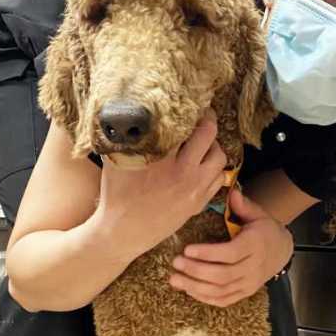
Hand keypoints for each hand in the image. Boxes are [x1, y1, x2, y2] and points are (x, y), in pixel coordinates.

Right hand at [91, 111, 226, 257]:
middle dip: (206, 121)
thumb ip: (126, 137)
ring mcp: (194, 190)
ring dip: (213, 146)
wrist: (122, 232)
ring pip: (219, 158)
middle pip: (209, 135)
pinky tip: (202, 164)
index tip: (189, 103)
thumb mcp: (116, 160)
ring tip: (202, 142)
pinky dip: (214, 168)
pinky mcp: (198, 204)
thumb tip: (126, 110)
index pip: (187, 125)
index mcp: (164, 160)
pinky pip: (219, 179)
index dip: (190, 110)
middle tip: (201, 116)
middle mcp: (184, 173)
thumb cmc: (115, 195)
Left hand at [169, 188, 293, 306]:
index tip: (187, 249)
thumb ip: (243, 206)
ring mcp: (249, 283)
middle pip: (223, 275)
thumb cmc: (264, 230)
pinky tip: (189, 290)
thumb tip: (232, 193)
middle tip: (176, 262)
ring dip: (195, 287)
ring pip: (221, 290)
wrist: (281, 251)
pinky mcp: (245, 293)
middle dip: (196, 270)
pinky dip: (205, 298)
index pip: (231, 253)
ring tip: (175, 279)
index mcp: (256, 245)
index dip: (208, 254)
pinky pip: (224, 300)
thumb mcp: (258, 215)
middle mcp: (253, 267)